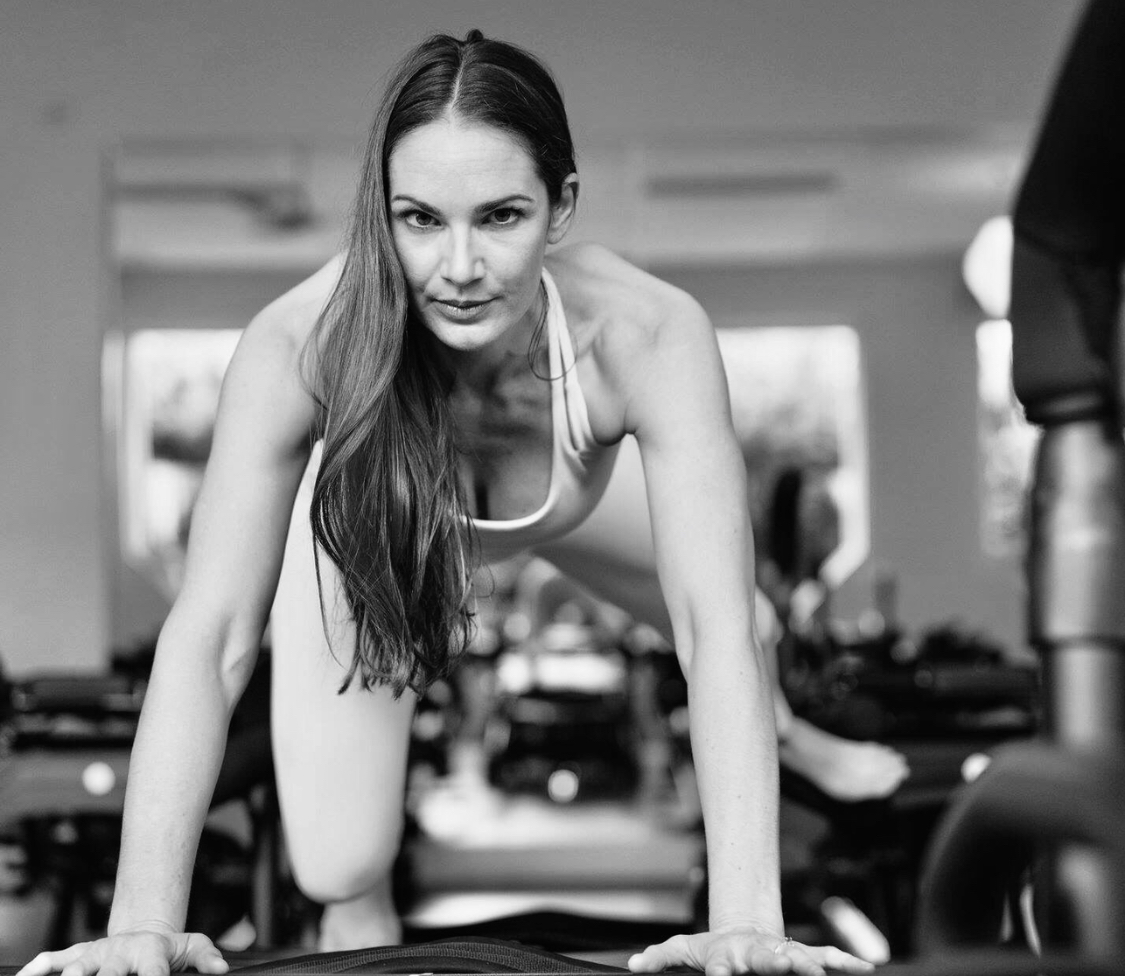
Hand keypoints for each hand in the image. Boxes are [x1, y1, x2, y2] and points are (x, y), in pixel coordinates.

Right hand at [16, 926, 228, 975]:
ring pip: (78, 966)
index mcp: (149, 953)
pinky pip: (53, 959)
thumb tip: (221, 969)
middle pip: (108, 972)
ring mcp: (97, 952)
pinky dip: (37, 968)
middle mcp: (119, 952)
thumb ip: (206, 957)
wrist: (143, 930)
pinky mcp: (78, 953)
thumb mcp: (192, 946)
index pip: (152, 973)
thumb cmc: (168, 948)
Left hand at [628, 927, 876, 975]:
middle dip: (779, 963)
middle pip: (767, 959)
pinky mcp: (799, 955)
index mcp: (725, 957)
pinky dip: (844, 961)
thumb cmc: (710, 948)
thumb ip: (658, 959)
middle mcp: (755, 954)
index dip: (720, 974)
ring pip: (802, 957)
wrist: (740, 929)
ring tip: (837, 970)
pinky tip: (864, 967)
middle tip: (788, 966)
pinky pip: (825, 957)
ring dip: (816, 963)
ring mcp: (780, 953)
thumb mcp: (681, 949)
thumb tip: (631, 965)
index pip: (720, 969)